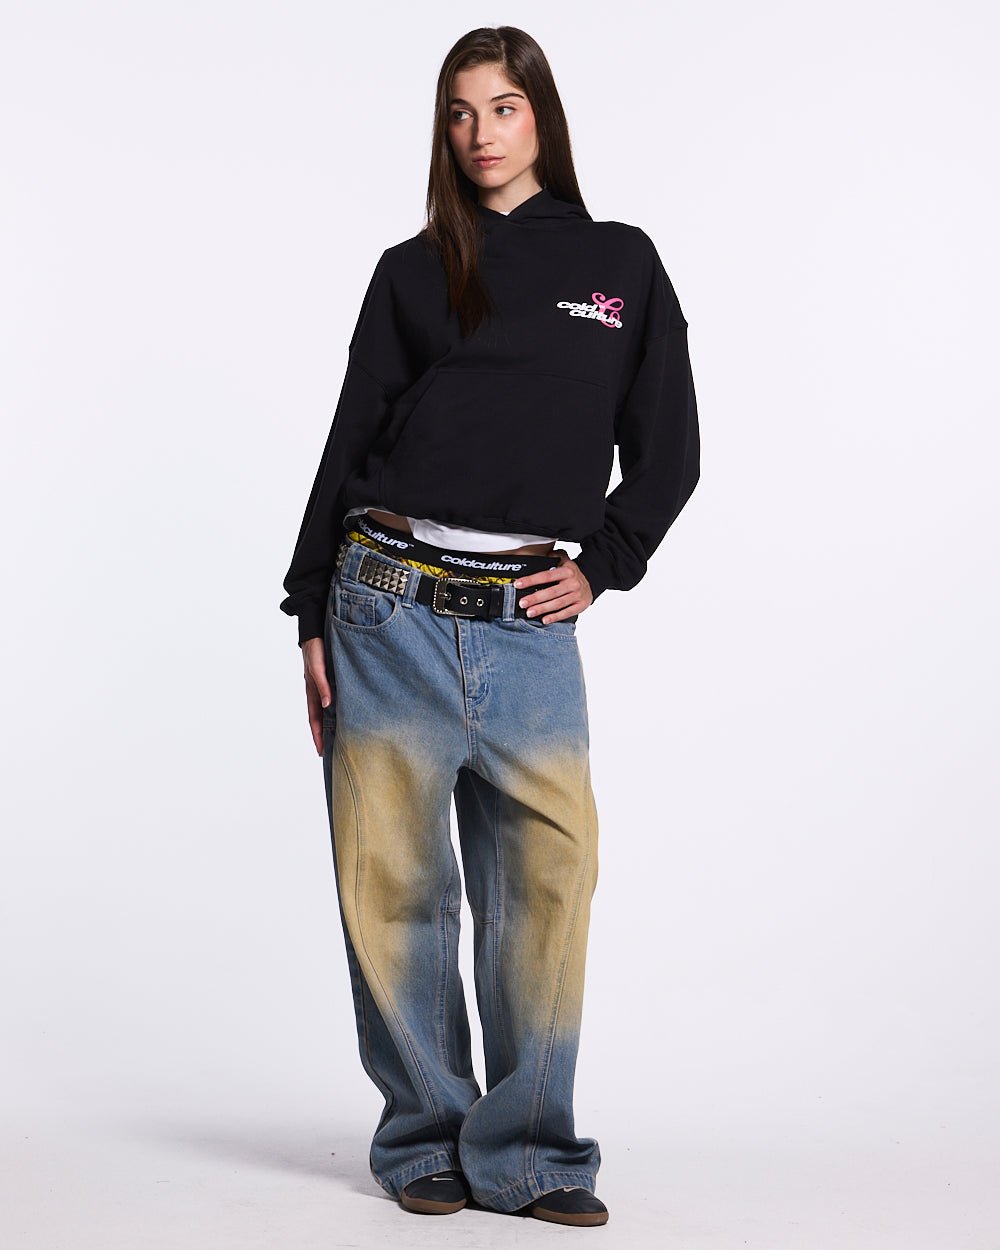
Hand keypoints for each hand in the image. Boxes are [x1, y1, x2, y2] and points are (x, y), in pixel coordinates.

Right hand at [301, 636, 332, 755]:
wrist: (316, 630)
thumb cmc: (314, 649)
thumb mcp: (317, 668)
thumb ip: (322, 685)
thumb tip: (327, 705)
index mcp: (312, 691)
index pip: (314, 719)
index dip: (317, 736)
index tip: (321, 752)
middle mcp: (320, 691)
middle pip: (323, 718)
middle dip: (326, 735)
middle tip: (334, 752)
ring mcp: (327, 685)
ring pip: (331, 709)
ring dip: (335, 723)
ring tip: (344, 738)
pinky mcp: (336, 678)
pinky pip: (339, 697)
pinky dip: (343, 708)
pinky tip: (352, 714)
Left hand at [513, 549, 592, 622]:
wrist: (592, 581)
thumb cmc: (572, 573)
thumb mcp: (564, 560)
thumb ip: (552, 557)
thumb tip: (536, 555)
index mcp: (567, 570)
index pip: (546, 575)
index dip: (531, 580)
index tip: (518, 584)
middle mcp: (573, 583)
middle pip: (551, 592)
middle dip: (535, 598)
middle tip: (523, 603)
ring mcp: (577, 595)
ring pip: (558, 603)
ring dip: (543, 609)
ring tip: (530, 612)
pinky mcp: (580, 605)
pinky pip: (567, 612)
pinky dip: (555, 617)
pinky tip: (545, 619)